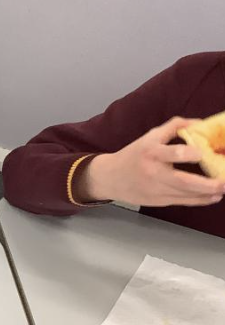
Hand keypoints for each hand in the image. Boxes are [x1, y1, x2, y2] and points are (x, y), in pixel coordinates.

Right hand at [77, 117, 224, 206]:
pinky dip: (201, 200)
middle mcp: (153, 172)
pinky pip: (183, 202)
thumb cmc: (133, 155)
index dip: (189, 153)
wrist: (110, 177)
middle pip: (183, 181)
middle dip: (207, 184)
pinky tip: (213, 197)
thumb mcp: (149, 137)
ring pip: (186, 194)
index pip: (172, 153)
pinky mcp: (159, 201)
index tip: (201, 153)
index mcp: (151, 152)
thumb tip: (199, 123)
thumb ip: (173, 127)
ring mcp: (156, 189)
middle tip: (224, 181)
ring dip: (208, 193)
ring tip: (222, 189)